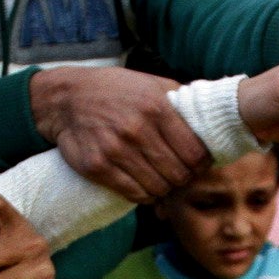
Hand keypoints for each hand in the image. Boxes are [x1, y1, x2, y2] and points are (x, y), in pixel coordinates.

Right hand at [31, 66, 209, 202]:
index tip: (197, 164)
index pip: (195, 153)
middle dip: (183, 178)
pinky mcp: (98, 167)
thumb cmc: (114, 90)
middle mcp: (137, 129)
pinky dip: (144, 195)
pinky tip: (143, 184)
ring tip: (160, 179)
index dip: (201, 164)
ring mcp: (116, 150)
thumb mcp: (150, 83)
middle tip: (179, 174)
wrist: (66, 98)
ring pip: (158, 188)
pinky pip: (134, 194)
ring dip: (163, 188)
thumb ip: (180, 100)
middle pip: (179, 174)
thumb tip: (213, 116)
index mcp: (156, 108)